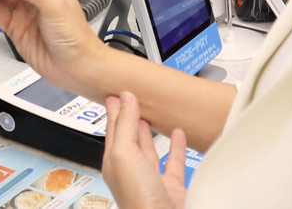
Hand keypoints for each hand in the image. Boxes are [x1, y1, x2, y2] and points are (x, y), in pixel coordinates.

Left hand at [102, 92, 186, 208]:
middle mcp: (131, 171)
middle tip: (131, 96)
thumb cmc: (139, 199)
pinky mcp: (173, 187)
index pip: (113, 130)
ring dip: (149, 131)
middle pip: (128, 137)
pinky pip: (174, 162)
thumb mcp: (124, 154)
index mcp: (114, 163)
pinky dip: (176, 146)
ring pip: (149, 149)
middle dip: (128, 117)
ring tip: (151, 113)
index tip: (115, 92)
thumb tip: (125, 98)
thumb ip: (124, 126)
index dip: (114, 110)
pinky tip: (178, 133)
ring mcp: (152, 180)